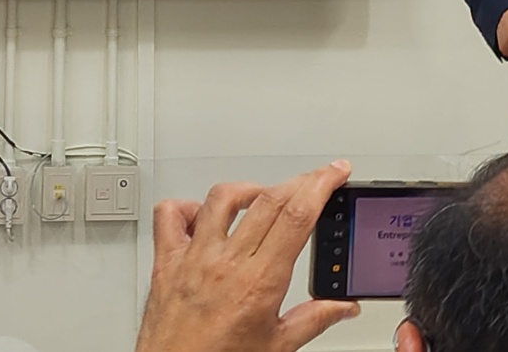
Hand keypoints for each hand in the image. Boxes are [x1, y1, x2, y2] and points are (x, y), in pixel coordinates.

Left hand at [135, 161, 360, 351]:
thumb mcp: (277, 347)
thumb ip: (313, 320)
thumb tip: (342, 306)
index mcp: (259, 284)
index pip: (297, 218)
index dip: (321, 186)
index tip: (335, 173)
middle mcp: (226, 264)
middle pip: (268, 201)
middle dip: (299, 181)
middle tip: (316, 177)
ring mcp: (194, 258)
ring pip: (221, 198)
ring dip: (248, 189)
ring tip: (263, 195)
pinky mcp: (166, 261)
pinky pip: (170, 216)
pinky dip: (186, 207)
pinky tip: (201, 215)